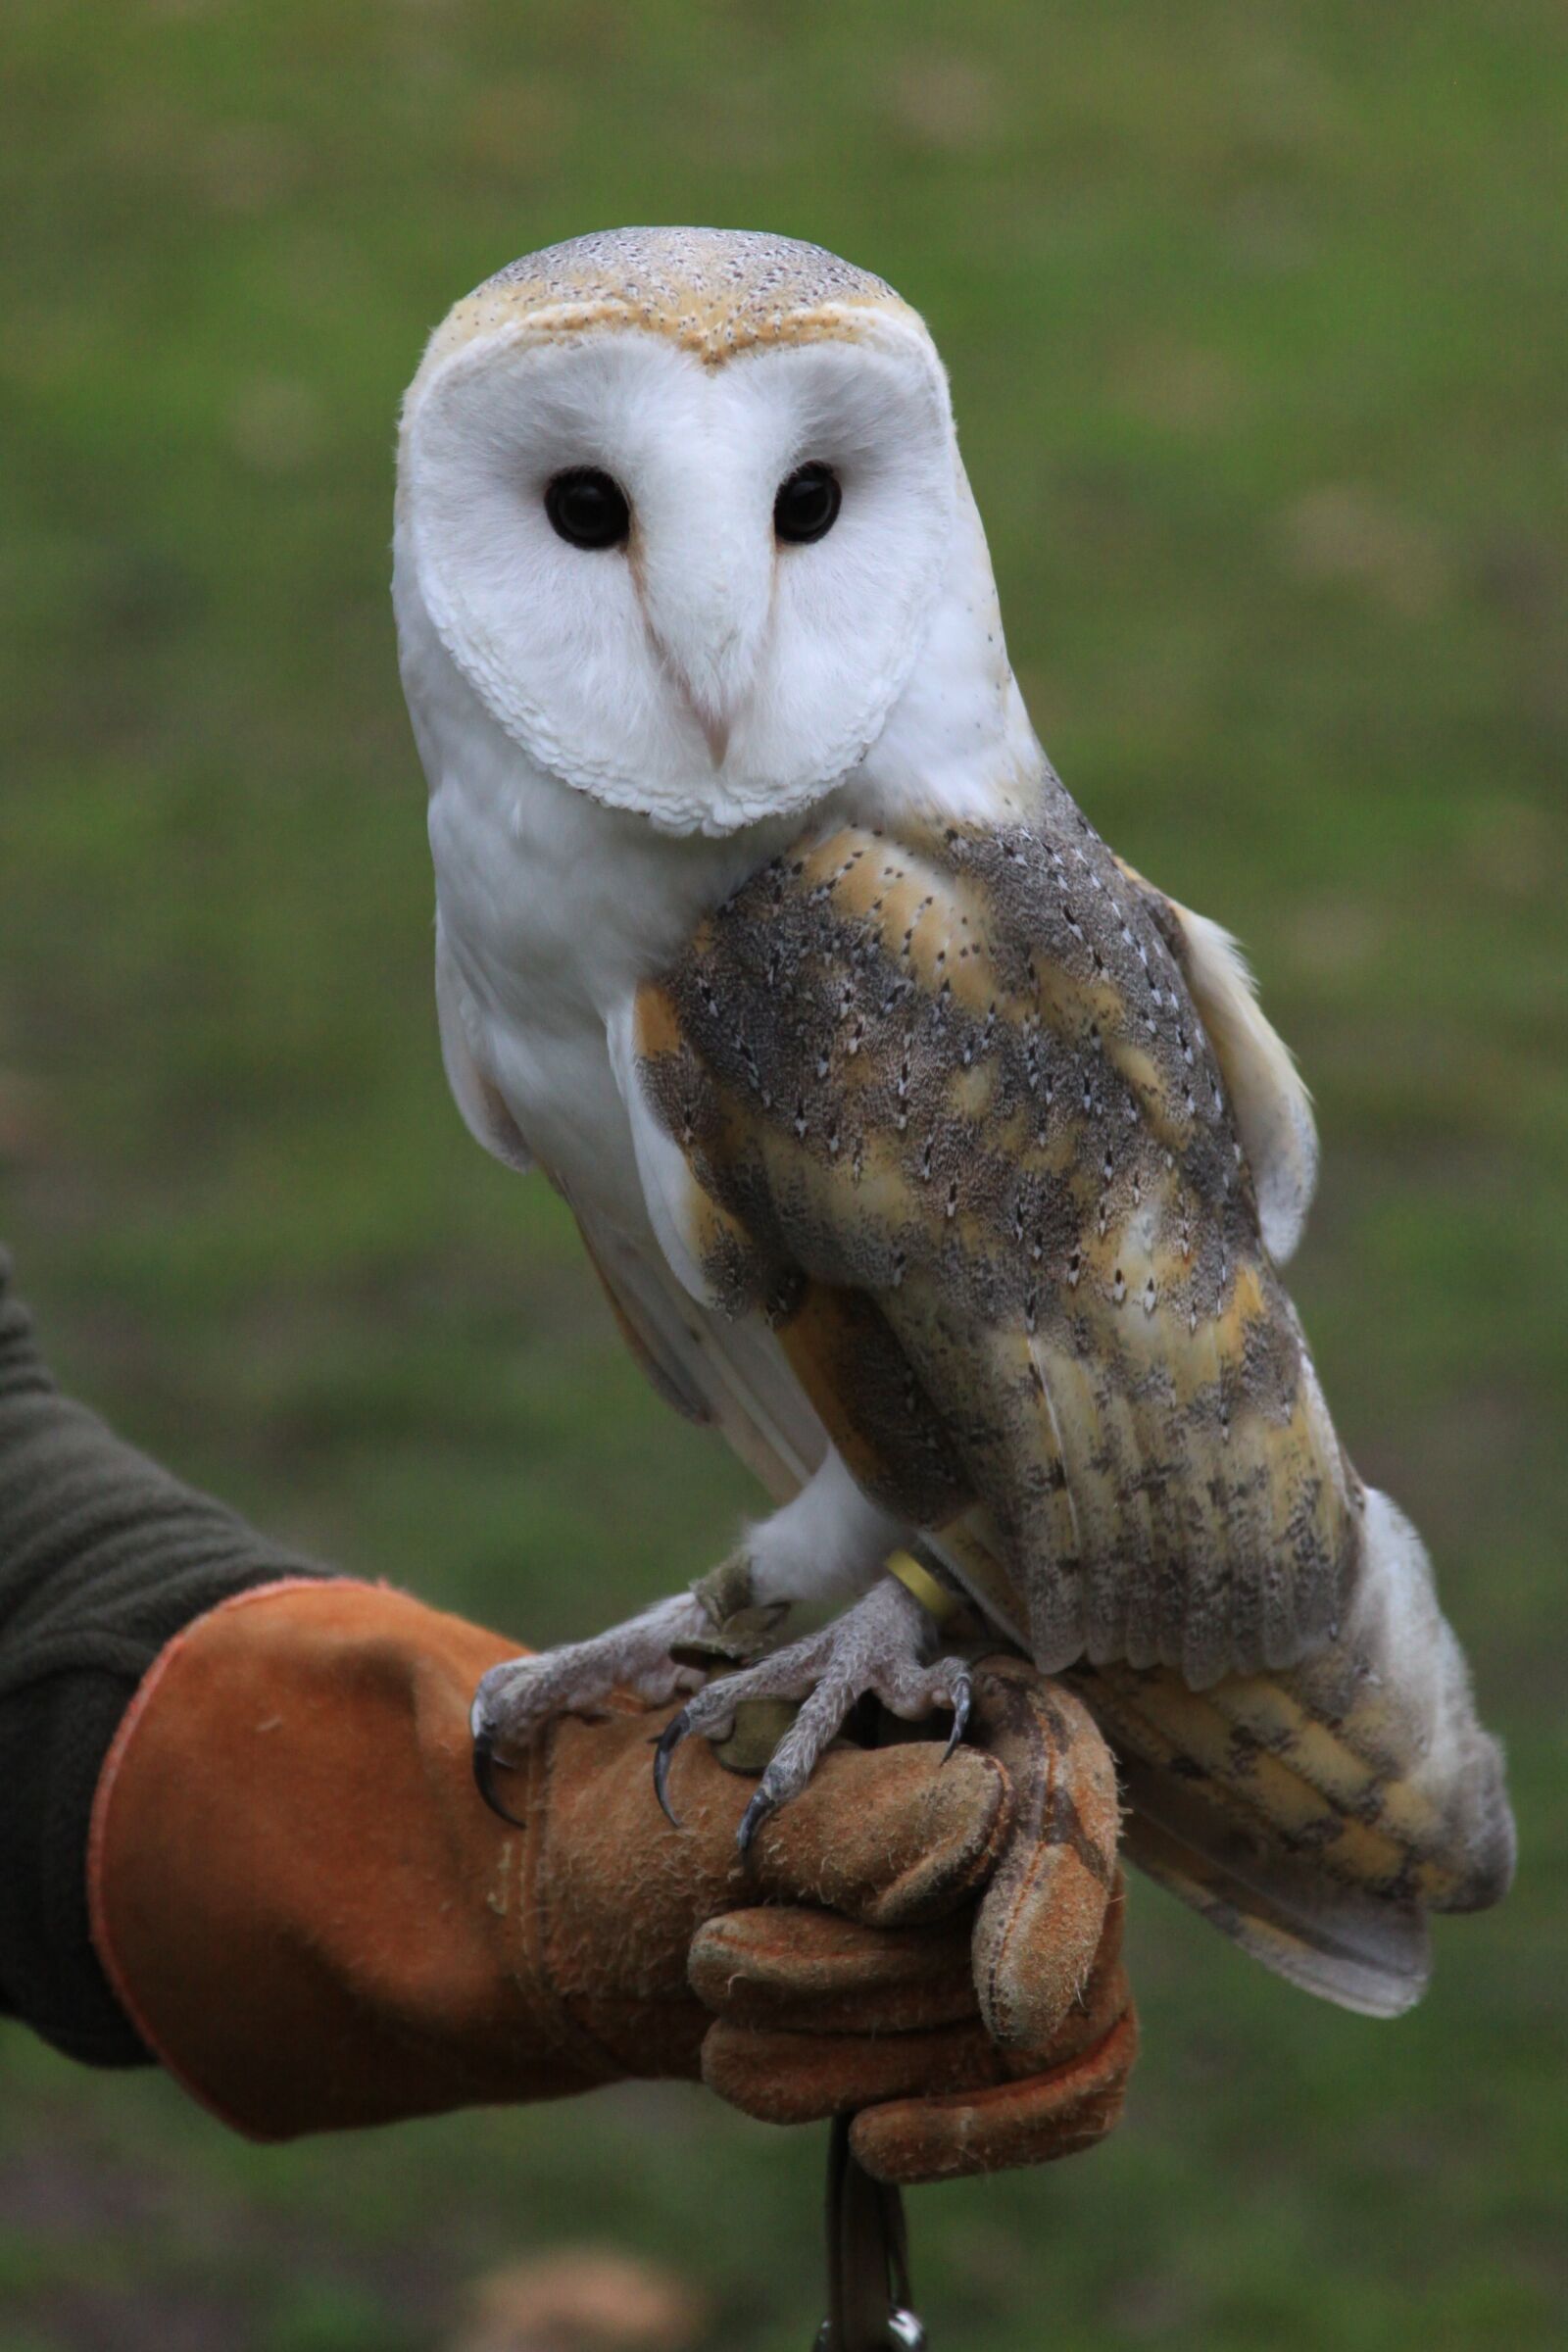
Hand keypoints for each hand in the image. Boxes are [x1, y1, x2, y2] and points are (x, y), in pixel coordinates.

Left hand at [91, 1583, 1134, 2171]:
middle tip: (720, 1985)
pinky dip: (970, 2131)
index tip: (988, 1986)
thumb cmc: (561, 1769)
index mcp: (930, 1692)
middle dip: (894, 1985)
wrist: (490, 1860)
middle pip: (1052, 1932)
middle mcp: (978, 1788)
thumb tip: (956, 1830)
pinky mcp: (949, 2014)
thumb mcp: (645, 1735)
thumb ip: (785, 1756)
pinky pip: (1034, 2096)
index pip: (1067, 1790)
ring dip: (886, 2056)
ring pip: (1046, 2034)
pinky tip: (855, 2136)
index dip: (1053, 1887)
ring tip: (721, 2030)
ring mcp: (972, 1906)